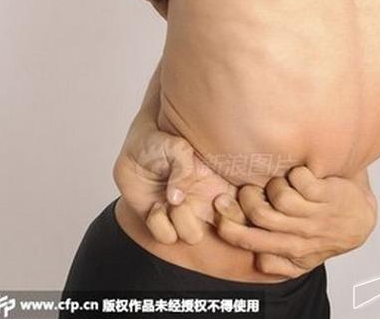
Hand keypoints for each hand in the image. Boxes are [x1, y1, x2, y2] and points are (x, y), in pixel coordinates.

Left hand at [113, 111, 236, 244]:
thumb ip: (183, 168)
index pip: (243, 207)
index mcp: (217, 182)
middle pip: (226, 230)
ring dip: (180, 220)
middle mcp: (204, 201)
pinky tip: (155, 206)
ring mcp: (184, 213)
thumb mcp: (176, 146)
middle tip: (189, 200)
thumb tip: (177, 199)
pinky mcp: (162, 222)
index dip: (236, 212)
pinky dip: (158, 224)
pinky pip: (166, 237)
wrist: (136, 146)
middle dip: (208, 219)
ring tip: (167, 200)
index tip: (219, 199)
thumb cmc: (161, 141)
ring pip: (192, 236)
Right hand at [212, 165, 377, 277]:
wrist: (362, 220)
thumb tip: (256, 262)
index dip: (229, 223)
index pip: (250, 242)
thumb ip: (279, 262)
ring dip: (277, 182)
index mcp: (288, 250)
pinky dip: (298, 172)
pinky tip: (302, 175)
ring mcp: (315, 215)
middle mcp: (300, 235)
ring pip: (281, 196)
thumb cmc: (326, 231)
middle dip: (248, 195)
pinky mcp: (328, 196)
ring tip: (282, 182)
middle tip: (251, 187)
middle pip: (260, 215)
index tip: (220, 205)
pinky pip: (301, 179)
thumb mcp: (303, 257)